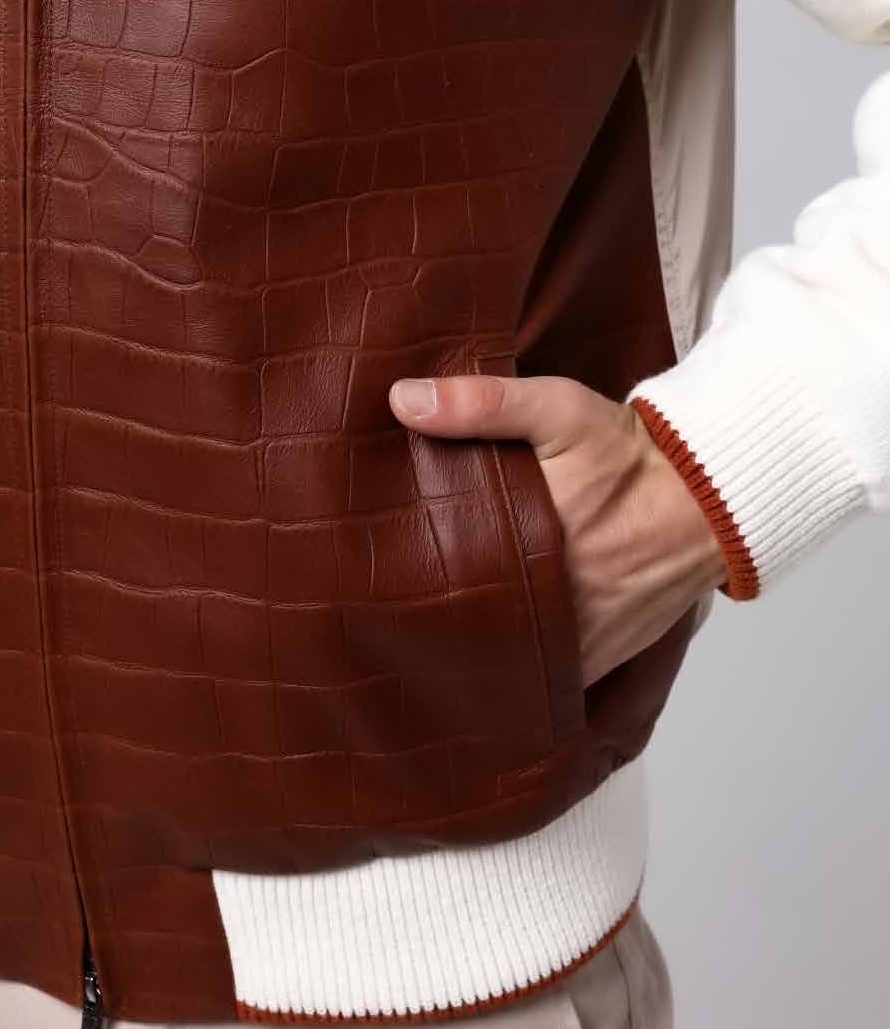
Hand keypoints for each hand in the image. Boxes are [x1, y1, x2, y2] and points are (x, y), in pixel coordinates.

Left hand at [389, 373, 727, 688]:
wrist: (709, 494)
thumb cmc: (627, 451)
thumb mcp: (557, 408)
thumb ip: (480, 403)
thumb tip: (402, 400)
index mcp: (530, 539)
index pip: (443, 575)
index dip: (404, 580)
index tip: (373, 575)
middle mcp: (553, 600)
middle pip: (467, 625)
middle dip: (428, 621)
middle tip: (386, 613)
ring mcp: (577, 639)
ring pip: (502, 662)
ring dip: (470, 653)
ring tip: (424, 643)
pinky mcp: (599, 658)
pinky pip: (543, 682)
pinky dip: (516, 675)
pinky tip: (485, 661)